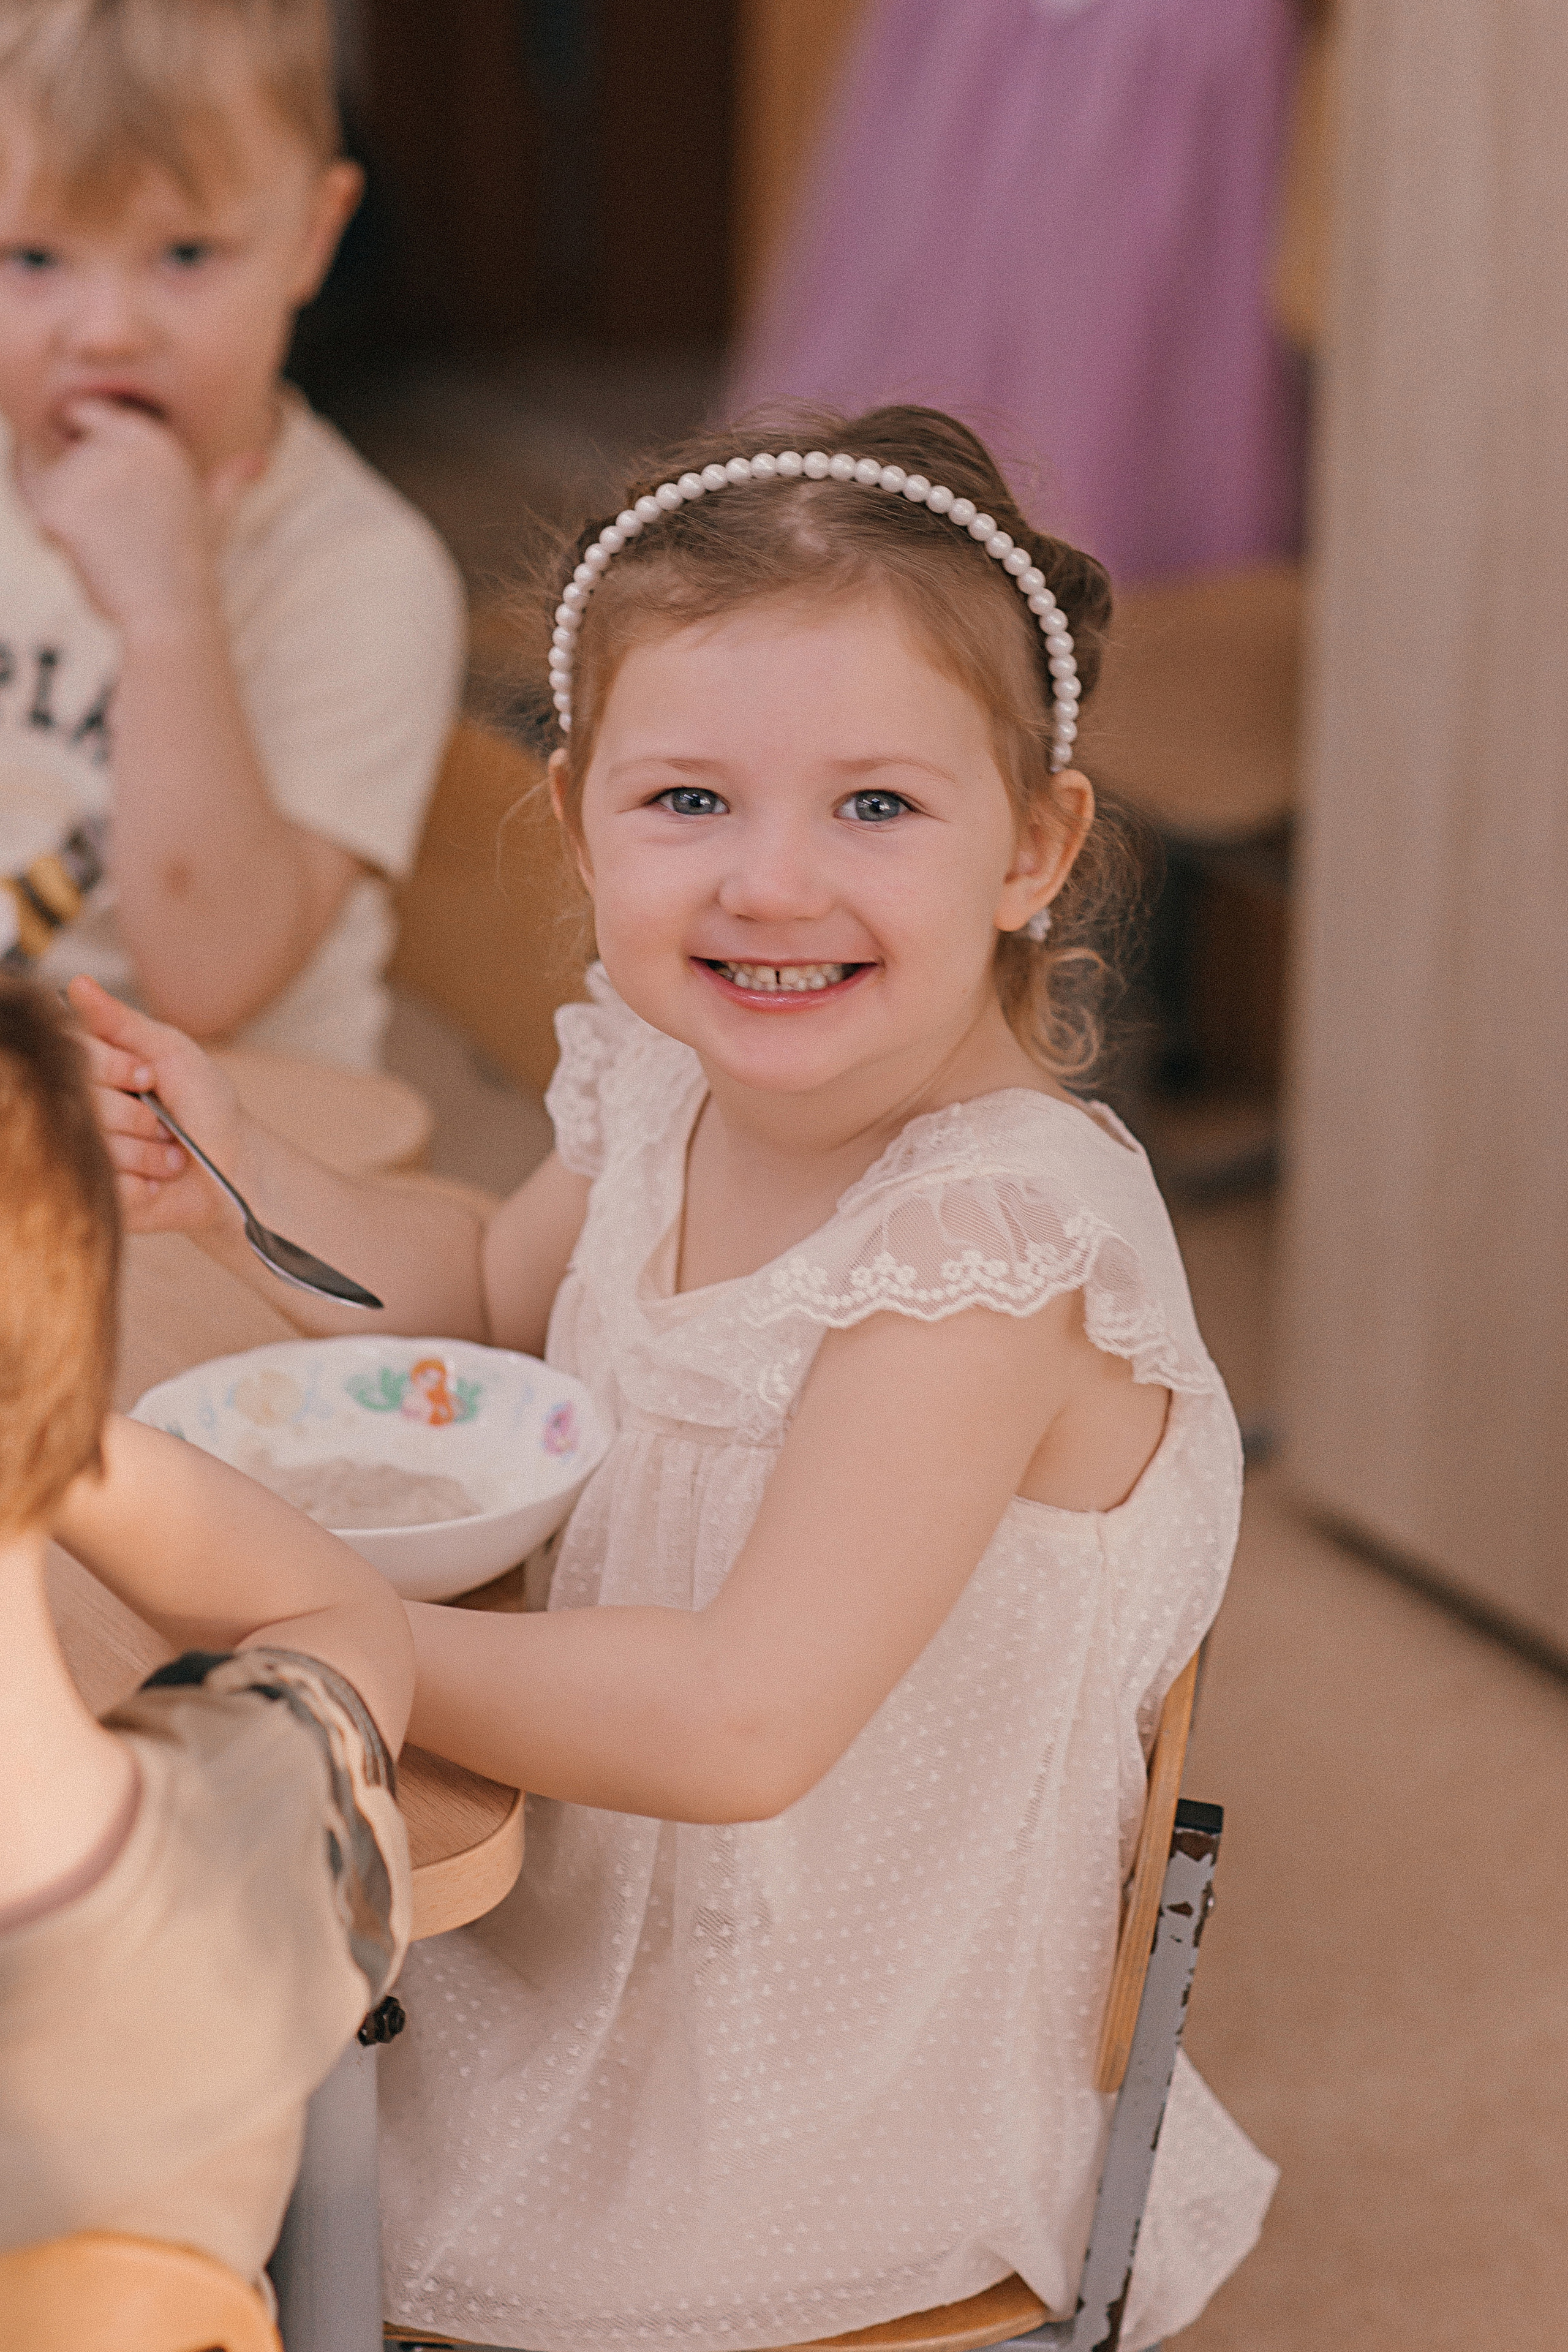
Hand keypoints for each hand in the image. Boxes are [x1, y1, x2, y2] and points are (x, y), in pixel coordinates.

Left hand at [14, 400, 260, 638]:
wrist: (170, 615)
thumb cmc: (190, 572)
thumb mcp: (215, 514)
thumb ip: (227, 479)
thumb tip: (259, 459)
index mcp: (154, 437)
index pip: (87, 412)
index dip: (87, 450)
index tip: (112, 492)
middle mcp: (121, 443)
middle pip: (62, 449)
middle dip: (78, 489)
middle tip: (121, 530)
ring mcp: (87, 470)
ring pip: (47, 479)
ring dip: (67, 513)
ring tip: (111, 544)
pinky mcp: (58, 500)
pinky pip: (36, 506)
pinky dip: (54, 533)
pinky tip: (91, 552)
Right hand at [69, 974, 247, 1235]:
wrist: (234, 1168)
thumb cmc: (207, 1106)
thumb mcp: (172, 1053)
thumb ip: (122, 1022)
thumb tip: (78, 984)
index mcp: (92, 1070)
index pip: (72, 1055)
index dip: (114, 1067)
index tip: (149, 1075)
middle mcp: (81, 1109)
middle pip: (84, 1103)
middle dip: (137, 1114)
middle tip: (164, 1120)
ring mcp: (86, 1154)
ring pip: (97, 1147)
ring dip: (147, 1152)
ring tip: (168, 1153)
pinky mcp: (99, 1195)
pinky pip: (110, 1185)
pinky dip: (146, 1183)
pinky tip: (159, 1180)